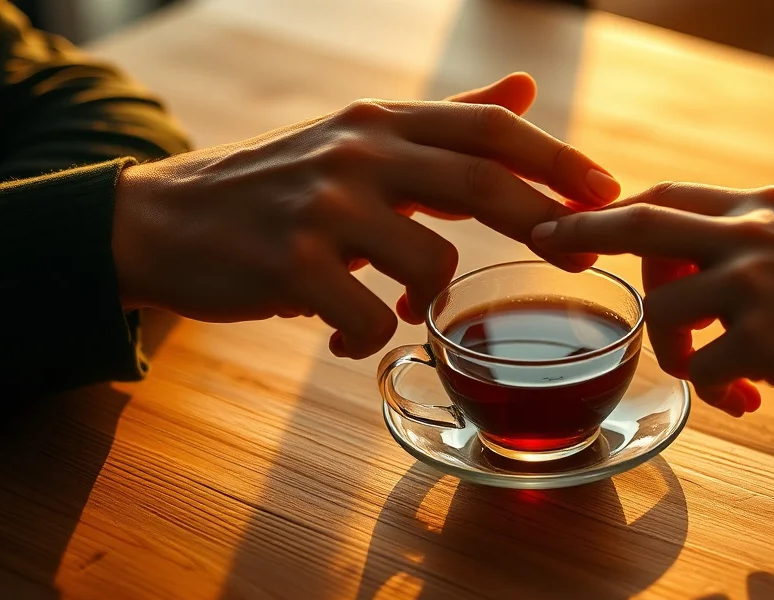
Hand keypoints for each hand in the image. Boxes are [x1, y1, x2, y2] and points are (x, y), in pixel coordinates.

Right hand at [112, 73, 619, 358]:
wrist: (164, 222)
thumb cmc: (276, 187)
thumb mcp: (359, 141)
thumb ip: (445, 123)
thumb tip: (526, 87)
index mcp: (380, 121)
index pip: (489, 129)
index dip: (557, 160)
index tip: (609, 191)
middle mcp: (358, 153)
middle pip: (480, 184)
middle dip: (544, 223)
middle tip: (584, 258)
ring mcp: (324, 208)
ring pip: (430, 266)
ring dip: (430, 300)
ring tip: (403, 309)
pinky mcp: (291, 265)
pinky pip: (371, 320)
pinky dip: (371, 338)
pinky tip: (344, 337)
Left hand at [531, 183, 773, 413]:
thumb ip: (761, 240)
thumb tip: (707, 268)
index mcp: (764, 206)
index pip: (668, 197)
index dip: (614, 210)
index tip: (576, 219)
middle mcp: (751, 234)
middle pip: (641, 227)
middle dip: (585, 235)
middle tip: (550, 245)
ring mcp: (755, 284)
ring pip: (666, 317)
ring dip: (679, 355)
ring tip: (724, 380)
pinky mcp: (767, 340)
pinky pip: (704, 371)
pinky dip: (717, 391)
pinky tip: (754, 400)